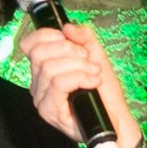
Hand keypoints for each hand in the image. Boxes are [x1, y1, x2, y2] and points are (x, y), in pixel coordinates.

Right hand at [20, 15, 135, 147]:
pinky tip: (92, 82)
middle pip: (40, 53)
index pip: (31, 44)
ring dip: (79, 66)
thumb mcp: (97, 57)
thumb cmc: (105, 93)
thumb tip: (67, 27)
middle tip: (90, 61)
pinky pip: (58, 83)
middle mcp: (38, 84)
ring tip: (95, 74)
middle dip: (70, 50)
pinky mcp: (49, 111)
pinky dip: (79, 77)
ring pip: (50, 68)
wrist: (116, 120)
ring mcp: (41, 99)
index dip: (50, 35)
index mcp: (44, 68)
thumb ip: (84, 38)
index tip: (73, 42)